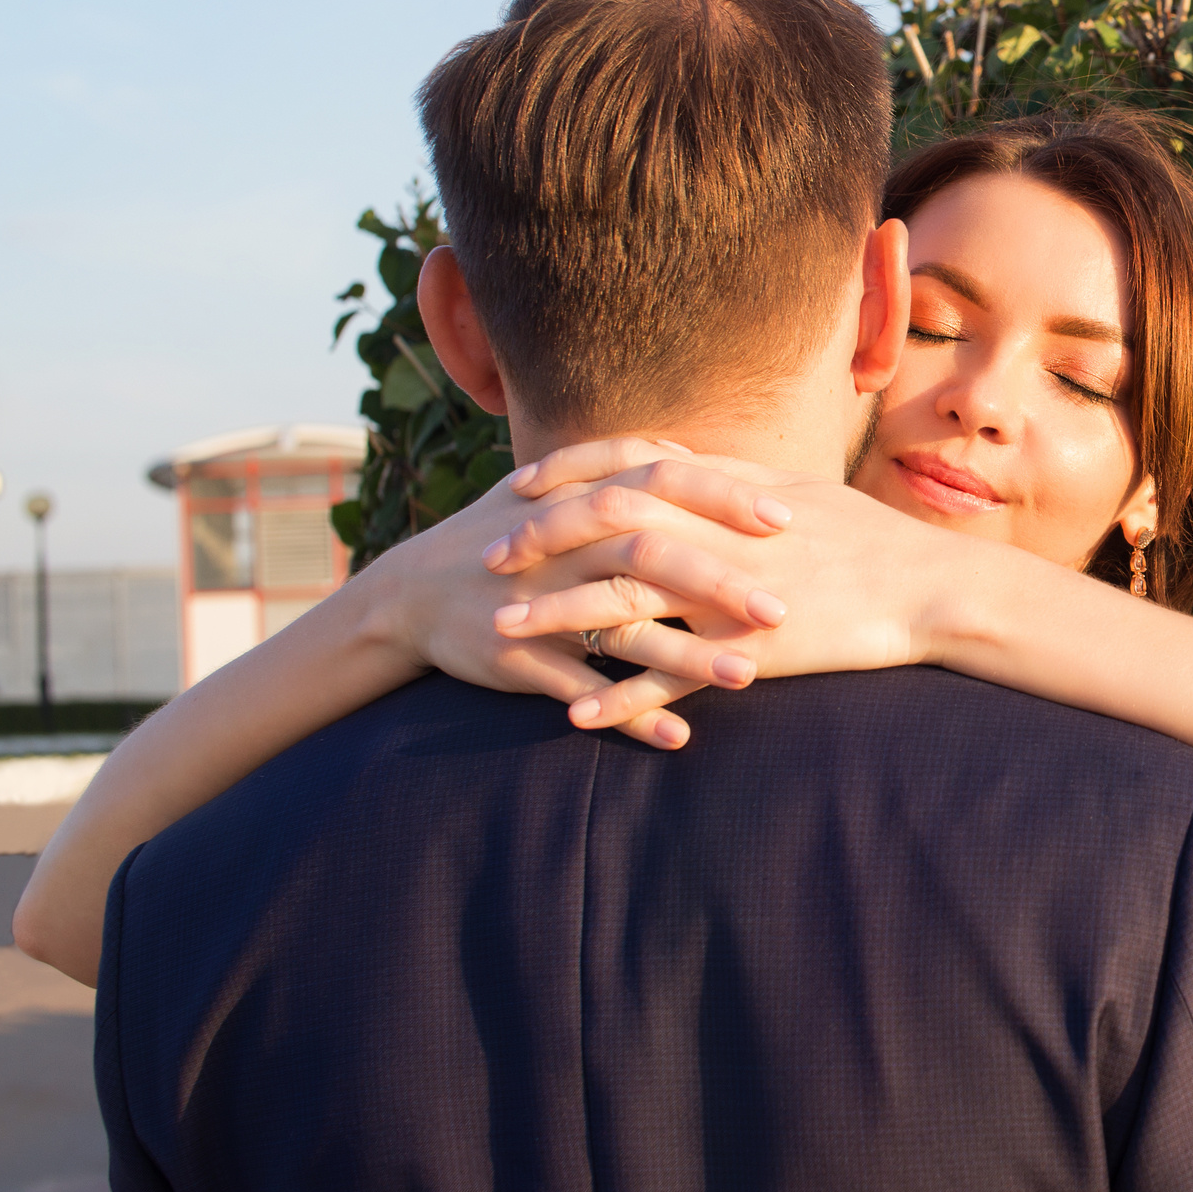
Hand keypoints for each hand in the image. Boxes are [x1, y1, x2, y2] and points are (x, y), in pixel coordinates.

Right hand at [379, 440, 790, 747]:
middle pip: (649, 554)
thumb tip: (689, 455)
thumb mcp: (550, 491)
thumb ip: (619, 471)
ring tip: (746, 676)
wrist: (407, 593)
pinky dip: (629, 714)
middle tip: (781, 608)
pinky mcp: (517, 657)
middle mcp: (561, 547)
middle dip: (719, 583)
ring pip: (621, 628)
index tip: (785, 519)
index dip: (722, 498)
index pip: (661, 483)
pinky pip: (580, 688)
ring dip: (686, 656)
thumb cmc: (502, 536)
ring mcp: (538, 603)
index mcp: (578, 501)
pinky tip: (678, 736)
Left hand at [485, 452, 990, 730]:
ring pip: (623, 601)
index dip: (569, 474)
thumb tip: (682, 466)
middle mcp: (720, 535)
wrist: (928, 589)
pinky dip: (621, 695)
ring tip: (505, 629)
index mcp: (730, 491)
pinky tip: (579, 713)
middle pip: (607, 527)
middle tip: (491, 556)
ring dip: (557, 616)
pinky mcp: (748, 651)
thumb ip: (731, 481)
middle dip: (541, 539)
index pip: (630, 468)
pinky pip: (671, 677)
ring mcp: (731, 595)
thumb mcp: (797, 492)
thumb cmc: (871, 539)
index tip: (522, 486)